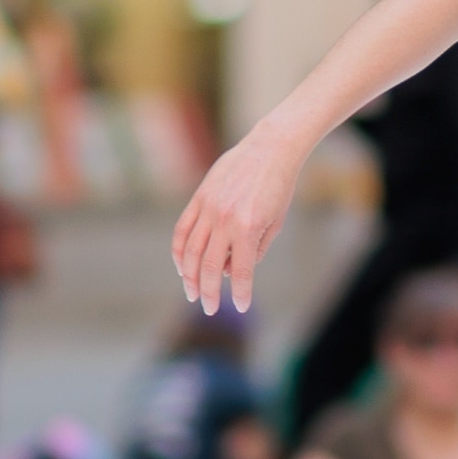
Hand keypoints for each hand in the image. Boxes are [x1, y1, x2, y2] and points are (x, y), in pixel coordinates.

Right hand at [173, 128, 303, 313]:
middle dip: (207, 291)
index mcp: (248, 228)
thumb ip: (256, 249)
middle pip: (208, 265)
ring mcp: (208, 208)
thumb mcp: (276, 222)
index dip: (239, 292)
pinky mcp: (199, 198)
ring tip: (192, 292)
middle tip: (208, 308)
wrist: (269, 149)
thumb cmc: (278, 187)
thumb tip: (230, 270)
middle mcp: (225, 219)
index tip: (241, 306)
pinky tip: (181, 266)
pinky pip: (183, 230)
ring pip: (190, 250)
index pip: (239, 270)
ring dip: (188, 276)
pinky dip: (179, 251)